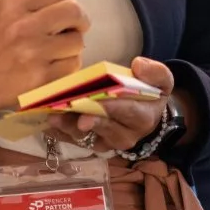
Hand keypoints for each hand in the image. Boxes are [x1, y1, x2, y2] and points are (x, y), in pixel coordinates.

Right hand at [0, 0, 90, 149]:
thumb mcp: (1, 9)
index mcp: (14, 4)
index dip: (67, 1)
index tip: (64, 12)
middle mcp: (25, 26)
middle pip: (75, 13)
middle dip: (80, 20)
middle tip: (74, 28)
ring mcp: (34, 54)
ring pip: (77, 42)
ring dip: (71, 46)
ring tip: (57, 51)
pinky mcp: (42, 78)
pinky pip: (73, 65)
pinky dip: (67, 65)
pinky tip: (53, 66)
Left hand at [48, 57, 175, 152]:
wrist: (145, 112)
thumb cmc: (149, 92)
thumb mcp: (161, 80)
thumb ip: (155, 72)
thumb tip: (138, 65)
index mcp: (143, 117)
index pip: (128, 112)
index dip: (112, 108)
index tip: (98, 101)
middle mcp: (126, 135)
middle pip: (105, 129)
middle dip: (88, 121)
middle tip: (74, 115)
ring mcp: (108, 142)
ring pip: (87, 139)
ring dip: (69, 128)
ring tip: (54, 117)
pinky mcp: (92, 144)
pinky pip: (75, 142)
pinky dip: (60, 134)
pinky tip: (48, 125)